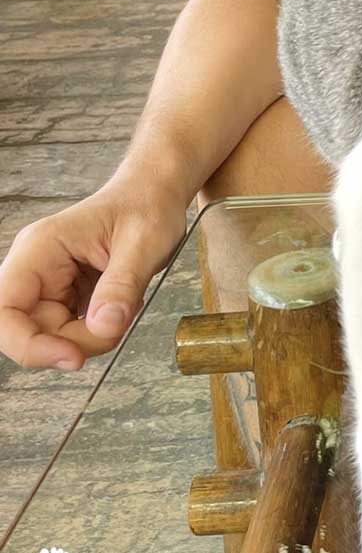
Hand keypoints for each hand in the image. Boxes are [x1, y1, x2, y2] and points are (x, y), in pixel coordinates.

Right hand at [0, 178, 187, 369]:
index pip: (4, 310)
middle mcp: (35, 268)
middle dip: (74, 342)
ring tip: (125, 307)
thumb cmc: (146, 206)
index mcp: (40, 248)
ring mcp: (47, 284)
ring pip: (50, 337)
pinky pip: (67, 332)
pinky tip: (119, 307)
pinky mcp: (63, 296)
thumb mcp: (145, 243)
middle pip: (29, 331)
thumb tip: (104, 328)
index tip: (74, 357)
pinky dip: (95, 332)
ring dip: (88, 338)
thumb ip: (122, 286)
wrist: (155, 195)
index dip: (29, 344)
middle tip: (117, 325)